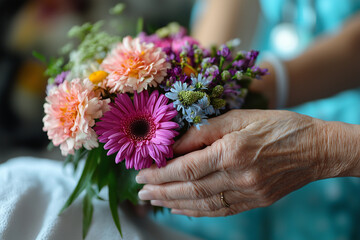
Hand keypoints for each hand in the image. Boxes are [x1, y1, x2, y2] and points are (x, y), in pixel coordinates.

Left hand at [136, 110, 356, 216]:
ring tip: (154, 200)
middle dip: (161, 191)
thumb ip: (204, 131)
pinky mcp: (255, 201)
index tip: (141, 174)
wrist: (315, 148)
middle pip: (190, 189)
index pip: (186, 168)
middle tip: (140, 191)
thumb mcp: (238, 117)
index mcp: (232, 151)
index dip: (160, 173)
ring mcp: (248, 193)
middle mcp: (238, 176)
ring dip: (174, 203)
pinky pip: (220, 211)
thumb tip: (175, 144)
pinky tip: (181, 209)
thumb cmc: (277, 125)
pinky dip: (197, 211)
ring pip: (202, 204)